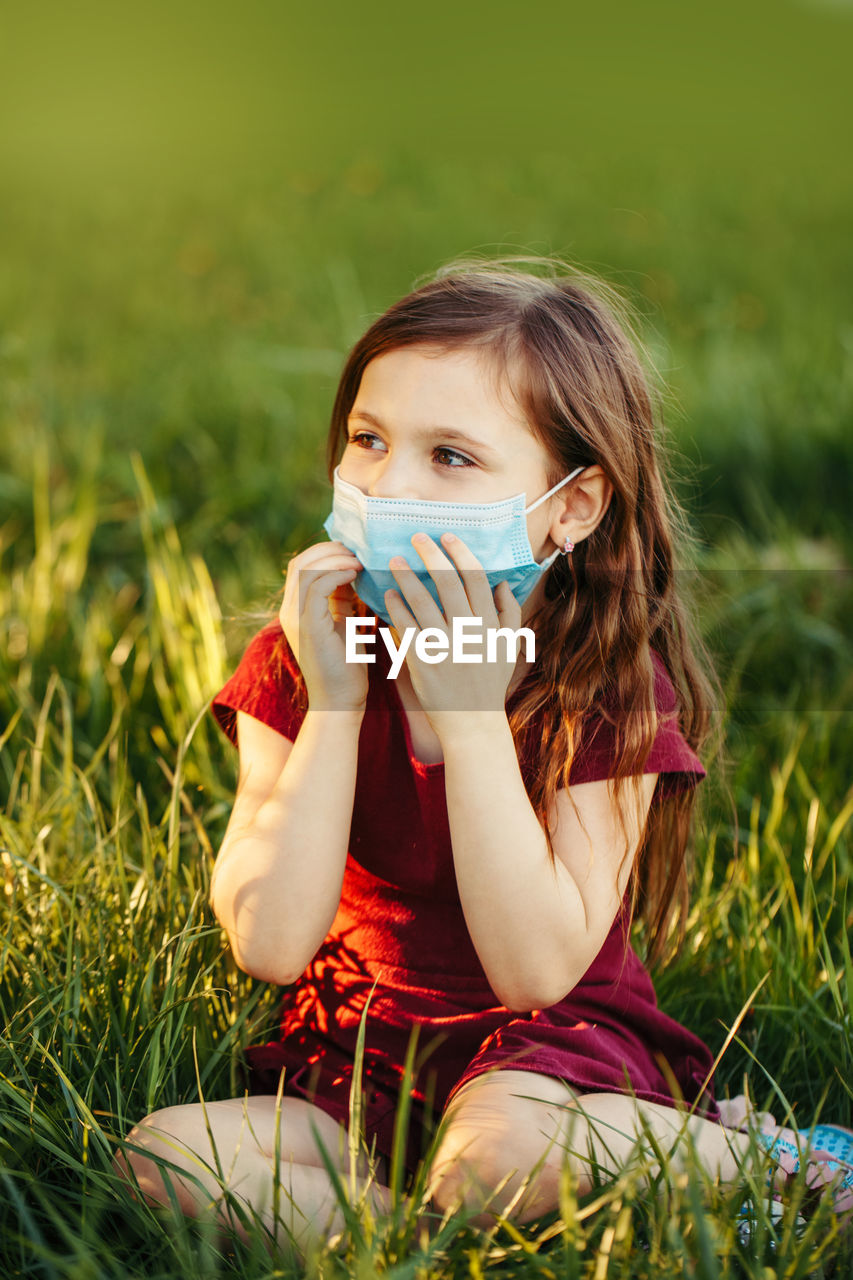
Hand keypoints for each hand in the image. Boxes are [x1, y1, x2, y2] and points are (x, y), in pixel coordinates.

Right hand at [279, 540, 367, 712]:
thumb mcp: (344, 623)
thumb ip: (341, 599)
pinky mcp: (307, 626)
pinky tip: (355, 575)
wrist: (341, 702)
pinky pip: (316, 586)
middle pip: (300, 561)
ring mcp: (295, 618)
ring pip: (305, 569)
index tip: (354, 552)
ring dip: (335, 559)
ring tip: (359, 562)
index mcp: (296, 609)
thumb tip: (351, 572)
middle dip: (330, 550)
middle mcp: (289, 611)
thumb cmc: (347, 666)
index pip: (302, 565)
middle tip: (358, 551)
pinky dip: (336, 574)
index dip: (326, 552)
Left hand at [384, 531, 523, 738]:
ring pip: (423, 602)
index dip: (460, 552)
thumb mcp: (508, 647)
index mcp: (491, 625)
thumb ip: (509, 613)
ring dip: (407, 577)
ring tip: (395, 561)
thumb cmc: (489, 683)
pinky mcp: (424, 662)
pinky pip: (406, 628)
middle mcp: (470, 633)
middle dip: (431, 554)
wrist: (472, 723)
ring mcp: (446, 647)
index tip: (447, 536)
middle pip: (448, 583)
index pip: (476, 577)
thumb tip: (502, 582)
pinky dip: (396, 608)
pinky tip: (388, 595)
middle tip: (416, 537)